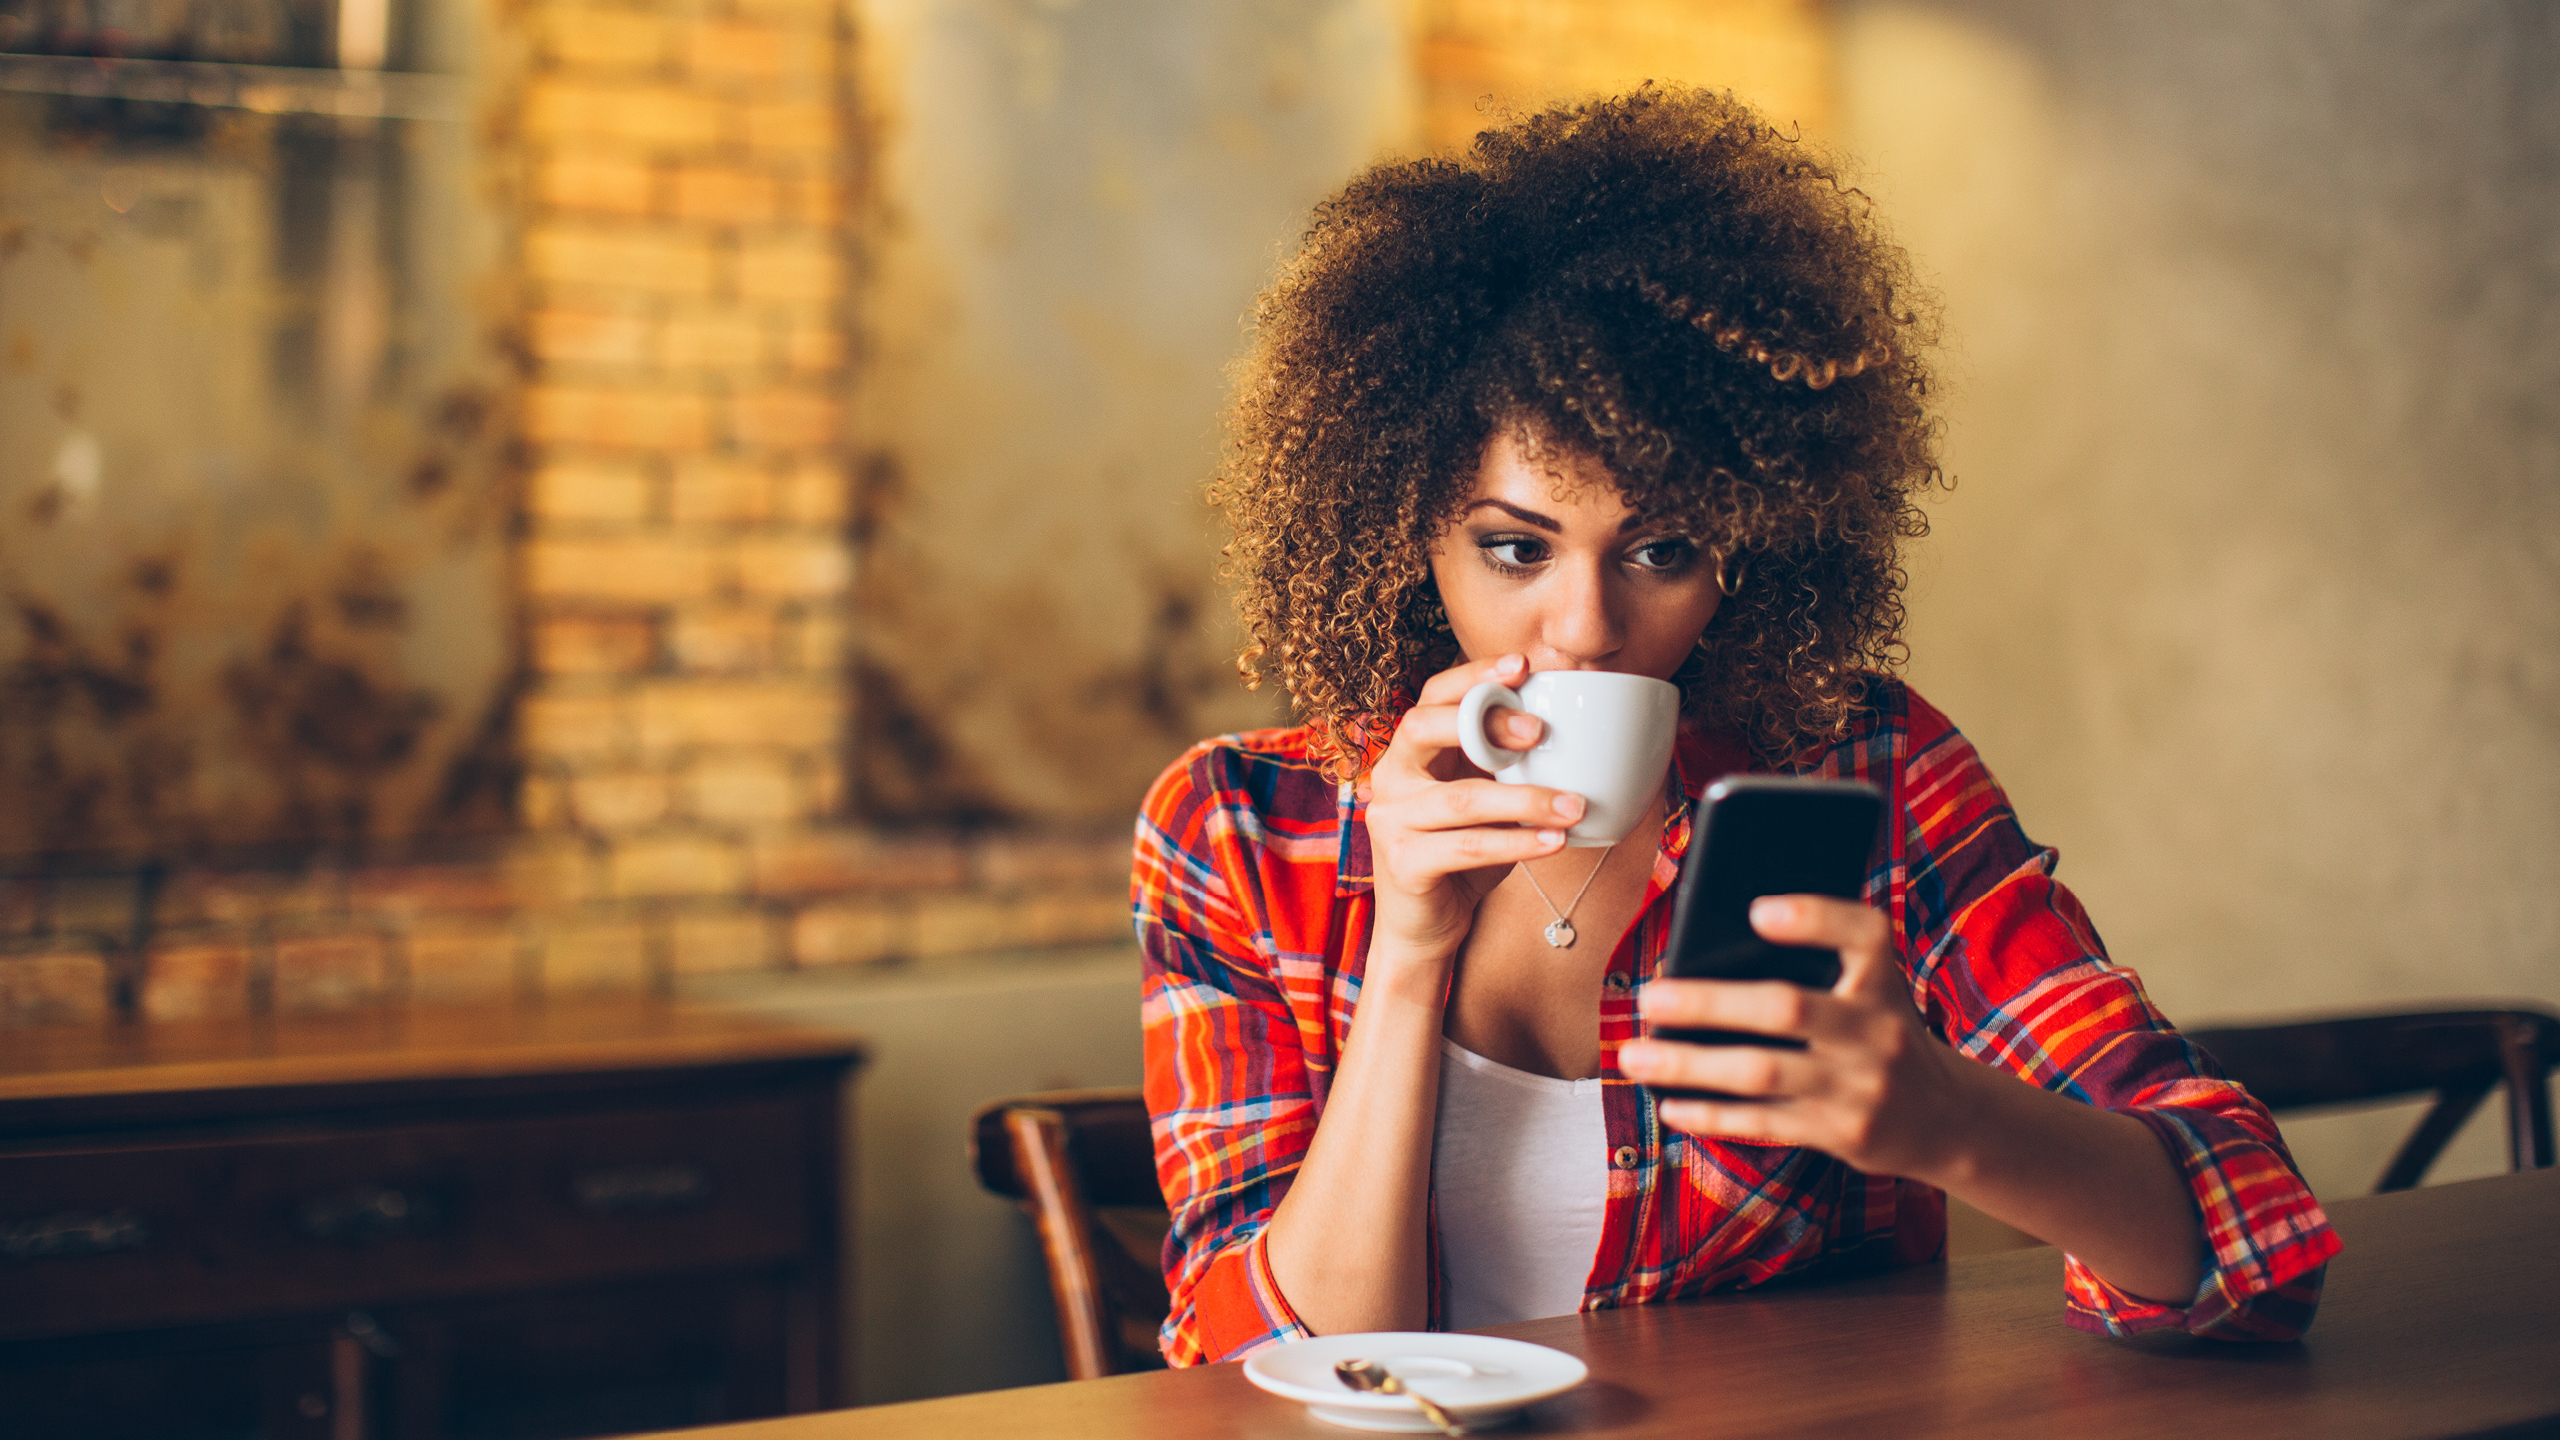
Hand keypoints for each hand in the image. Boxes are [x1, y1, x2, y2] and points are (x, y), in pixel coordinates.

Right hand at [1360, 653, 1584, 981]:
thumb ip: (1506, 764)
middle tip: (1542, 731)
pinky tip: (1555, 841)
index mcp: (1410, 752)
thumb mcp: (1485, 799)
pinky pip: (1468, 846)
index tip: (1523, 664)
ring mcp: (1390, 820)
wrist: (1425, 928)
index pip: (1433, 696)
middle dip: (1486, 720)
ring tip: (1574, 804)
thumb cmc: (1462, 855)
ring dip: (1525, 799)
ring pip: (1462, 798)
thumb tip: (1574, 728)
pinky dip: (1518, 843)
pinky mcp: (1404, 863)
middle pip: (1425, 726)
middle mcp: (1390, 777)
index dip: (1473, 675)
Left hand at [1618, 895, 1976, 1181]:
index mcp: (1884, 979)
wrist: (1947, 1118)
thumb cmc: (1880, 1032)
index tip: (1757, 911)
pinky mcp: (1841, 1133)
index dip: (1813, 919)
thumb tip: (1705, 957)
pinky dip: (1712, 1114)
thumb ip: (1818, 965)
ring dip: (1690, 1064)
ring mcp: (1859, 1087)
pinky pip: (1764, 1123)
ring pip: (1762, 1072)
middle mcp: (1877, 1030)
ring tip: (1634, 1055)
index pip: (1863, 934)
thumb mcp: (1872, 990)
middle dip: (1710, 1002)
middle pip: (1787, 1008)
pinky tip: (1670, 1104)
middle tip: (1648, 996)